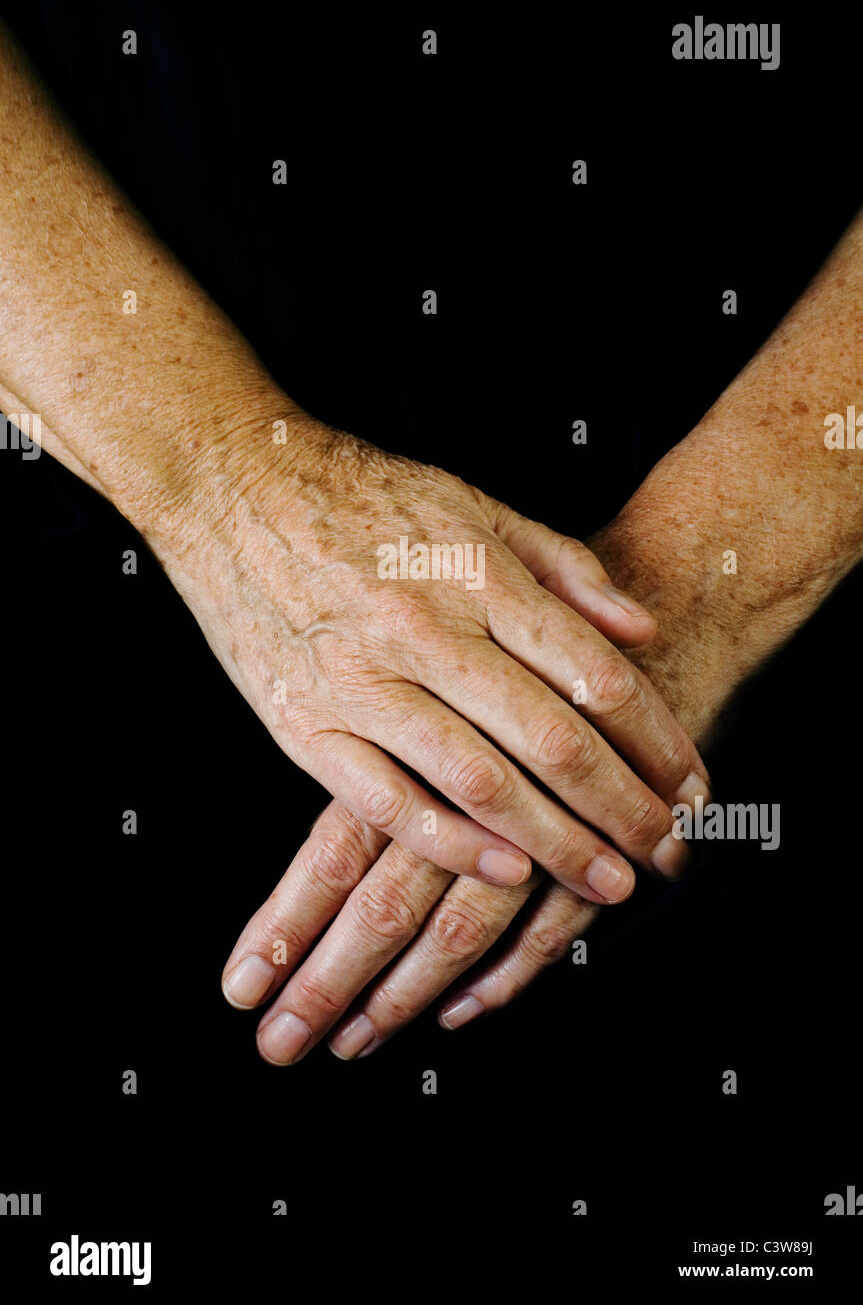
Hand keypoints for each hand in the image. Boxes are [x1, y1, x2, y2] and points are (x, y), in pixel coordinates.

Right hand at [164, 413, 706, 904]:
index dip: (658, 740)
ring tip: (609, 884)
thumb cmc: (364, 497)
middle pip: (552, 740)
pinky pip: (387, 802)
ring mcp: (363, 682)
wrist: (236, 488)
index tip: (693, 785)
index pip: (595, 674)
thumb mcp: (476, 505)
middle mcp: (428, 632)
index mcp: (480, 576)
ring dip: (555, 844)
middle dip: (624, 809)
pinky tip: (504, 873)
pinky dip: (451, 845)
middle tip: (671, 853)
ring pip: (479, 783)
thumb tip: (642, 632)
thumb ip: (564, 567)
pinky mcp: (304, 723)